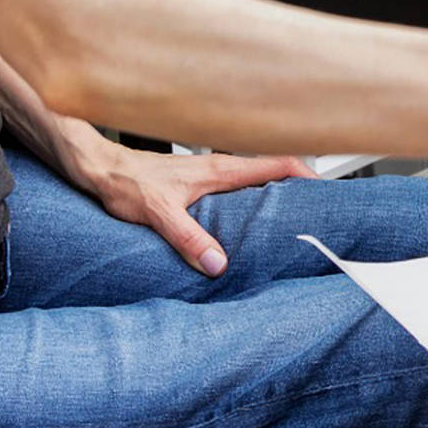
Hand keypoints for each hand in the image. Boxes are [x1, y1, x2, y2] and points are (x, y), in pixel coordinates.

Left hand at [82, 144, 316, 275]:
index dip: (306, 174)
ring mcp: (210, 173)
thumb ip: (188, 238)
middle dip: (300, 185)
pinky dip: (253, 199)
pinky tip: (248, 221)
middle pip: (273, 170)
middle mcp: (219, 167)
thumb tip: (217, 263)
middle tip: (320, 208)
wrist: (99, 169)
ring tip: (292, 217)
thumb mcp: (158, 214)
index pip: (276, 163)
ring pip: (256, 179)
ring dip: (277, 192)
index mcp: (220, 170)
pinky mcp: (198, 182)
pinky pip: (237, 188)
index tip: (328, 190)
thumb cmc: (125, 182)